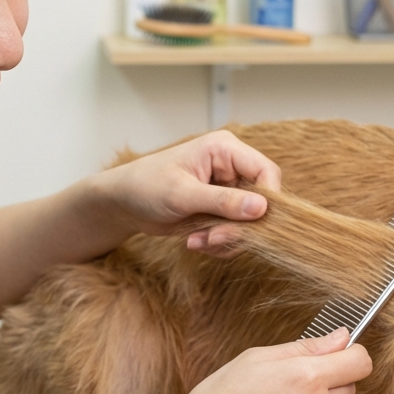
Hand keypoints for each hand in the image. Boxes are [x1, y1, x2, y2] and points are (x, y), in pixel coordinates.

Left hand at [97, 130, 279, 253]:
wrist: (124, 203)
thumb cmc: (146, 186)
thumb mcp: (182, 194)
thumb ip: (222, 201)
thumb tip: (260, 208)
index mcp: (225, 150)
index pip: (267, 171)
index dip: (268, 198)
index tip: (253, 223)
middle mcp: (231, 168)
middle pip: (261, 202)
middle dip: (239, 227)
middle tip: (212, 239)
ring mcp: (227, 191)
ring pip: (250, 223)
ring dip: (226, 239)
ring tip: (197, 242)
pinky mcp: (220, 211)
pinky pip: (236, 232)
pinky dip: (219, 243)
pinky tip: (195, 243)